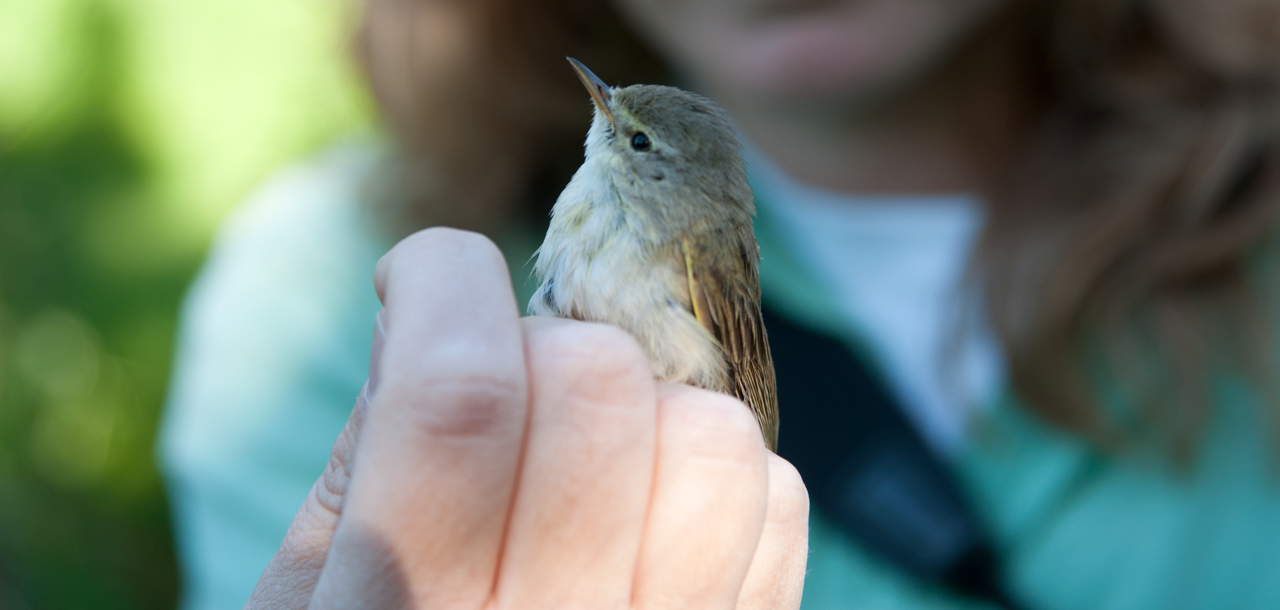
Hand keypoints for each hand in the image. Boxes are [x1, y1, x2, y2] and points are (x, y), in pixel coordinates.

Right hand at [244, 228, 808, 609]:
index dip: (443, 286)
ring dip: (649, 409)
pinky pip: (780, 505)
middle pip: (600, 392)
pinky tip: (657, 522)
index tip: (423, 277)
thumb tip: (442, 309)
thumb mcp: (308, 602)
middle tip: (507, 398)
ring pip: (716, 436)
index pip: (458, 399)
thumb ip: (368, 455)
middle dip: (542, 350)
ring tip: (592, 461)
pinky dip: (720, 476)